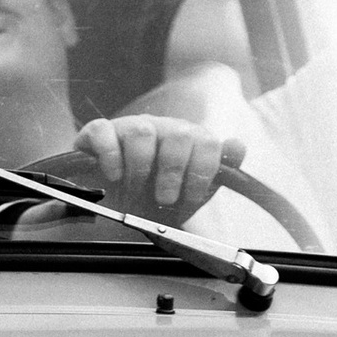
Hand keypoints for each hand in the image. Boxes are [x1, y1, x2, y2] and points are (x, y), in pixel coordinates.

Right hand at [75, 113, 237, 219]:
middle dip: (172, 172)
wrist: (118, 208)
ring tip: (134, 193)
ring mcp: (129, 128)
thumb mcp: (191, 194)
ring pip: (141, 131)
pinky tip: (114, 176)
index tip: (189, 198)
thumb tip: (237, 146)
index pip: (207, 142)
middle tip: (164, 199)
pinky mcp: (99, 133)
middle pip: (178, 134)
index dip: (200, 173)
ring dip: (140, 170)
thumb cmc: (157, 199)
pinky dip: (109, 156)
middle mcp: (161, 129)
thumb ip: (217, 173)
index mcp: (188, 141)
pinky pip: (103, 132)